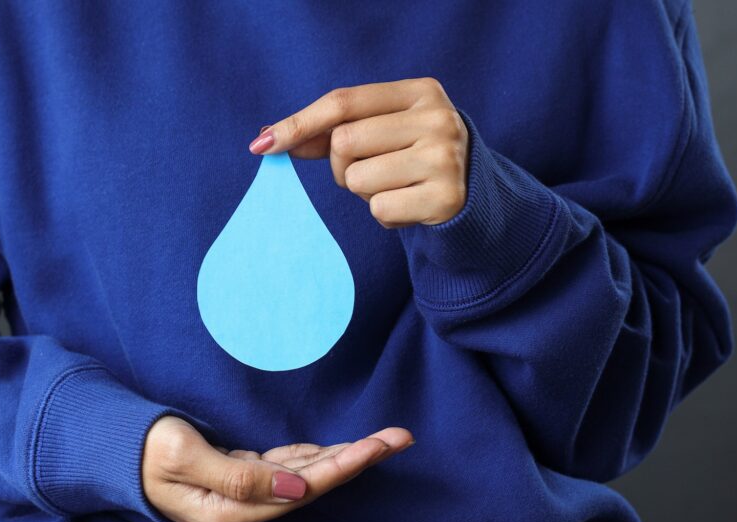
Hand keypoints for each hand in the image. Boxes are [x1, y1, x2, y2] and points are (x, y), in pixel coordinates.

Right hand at [142, 415, 414, 521]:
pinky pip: (287, 470)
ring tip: (386, 440)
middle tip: (401, 437)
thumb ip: (239, 477)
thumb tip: (299, 490)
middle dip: (358, 459)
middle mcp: (245, 512)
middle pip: (314, 486)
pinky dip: (314, 455)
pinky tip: (338, 447)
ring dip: (343, 456)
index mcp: (232, 513)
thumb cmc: (146, 451)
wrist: (117, 454)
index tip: (378, 447)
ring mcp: (245, 499)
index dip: (343, 467)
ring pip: (306, 477)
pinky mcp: (242, 483)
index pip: (302, 490)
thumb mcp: (185, 458)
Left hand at [248, 77, 469, 227]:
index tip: (263, 144)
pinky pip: (379, 209)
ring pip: (358, 180)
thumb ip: (331, 131)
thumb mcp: (382, 132)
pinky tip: (409, 206)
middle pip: (344, 143)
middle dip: (343, 166)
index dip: (298, 123)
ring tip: (396, 187)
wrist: (473, 195)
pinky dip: (385, 214)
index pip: (343, 103)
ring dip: (365, 193)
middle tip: (372, 171)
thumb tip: (269, 138)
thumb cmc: (413, 158)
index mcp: (420, 91)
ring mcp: (444, 158)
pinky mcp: (445, 198)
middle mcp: (437, 119)